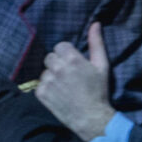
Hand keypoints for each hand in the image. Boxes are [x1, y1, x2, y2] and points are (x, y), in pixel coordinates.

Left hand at [37, 22, 117, 141]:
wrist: (90, 118)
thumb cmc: (98, 91)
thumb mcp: (102, 65)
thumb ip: (96, 43)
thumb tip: (95, 23)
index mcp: (72, 59)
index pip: (60, 46)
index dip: (67, 54)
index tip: (73, 64)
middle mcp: (58, 68)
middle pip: (50, 57)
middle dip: (58, 63)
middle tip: (68, 75)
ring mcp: (48, 81)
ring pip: (44, 71)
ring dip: (52, 76)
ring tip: (64, 87)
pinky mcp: (41, 94)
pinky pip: (39, 84)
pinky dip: (46, 88)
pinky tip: (58, 94)